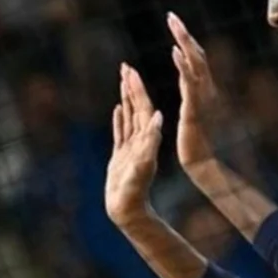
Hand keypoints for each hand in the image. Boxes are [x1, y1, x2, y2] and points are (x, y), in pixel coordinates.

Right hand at [104, 64, 163, 229]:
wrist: (129, 210)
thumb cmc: (136, 190)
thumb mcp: (144, 164)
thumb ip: (151, 140)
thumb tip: (159, 117)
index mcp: (146, 139)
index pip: (143, 108)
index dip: (138, 89)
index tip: (132, 71)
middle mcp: (140, 140)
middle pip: (137, 108)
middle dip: (131, 87)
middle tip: (125, 66)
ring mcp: (131, 147)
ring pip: (129, 116)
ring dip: (126, 98)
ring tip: (123, 80)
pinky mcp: (122, 156)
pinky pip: (121, 132)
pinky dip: (120, 119)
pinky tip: (118, 108)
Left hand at [167, 12, 221, 173]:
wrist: (201, 161)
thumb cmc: (196, 139)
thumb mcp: (192, 107)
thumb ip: (190, 89)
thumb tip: (185, 71)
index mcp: (204, 89)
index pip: (196, 58)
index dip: (186, 40)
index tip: (175, 23)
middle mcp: (206, 89)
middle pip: (197, 55)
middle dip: (184, 35)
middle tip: (171, 16)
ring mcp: (202, 98)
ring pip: (195, 64)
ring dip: (184, 43)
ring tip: (173, 26)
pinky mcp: (195, 109)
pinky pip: (189, 84)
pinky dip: (183, 66)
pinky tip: (174, 52)